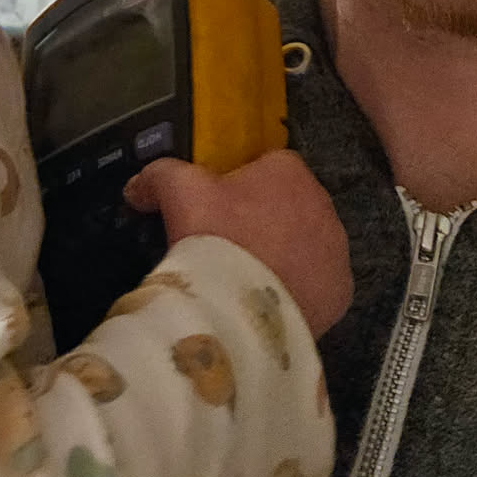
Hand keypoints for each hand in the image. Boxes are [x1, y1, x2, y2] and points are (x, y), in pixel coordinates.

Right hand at [125, 150, 351, 339]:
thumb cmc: (214, 236)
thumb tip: (136, 185)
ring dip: (284, 256)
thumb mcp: (178, 192)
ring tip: (247, 280)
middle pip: (289, 207)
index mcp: (289, 171)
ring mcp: (336, 250)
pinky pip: (319, 284)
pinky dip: (299, 290)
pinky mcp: (340, 292)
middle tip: (229, 249)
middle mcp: (323, 204)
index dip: (239, 189)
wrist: (238, 308)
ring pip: (306, 245)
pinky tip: (269, 303)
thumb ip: (159, 175)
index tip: (215, 214)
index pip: (267, 168)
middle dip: (265, 222)